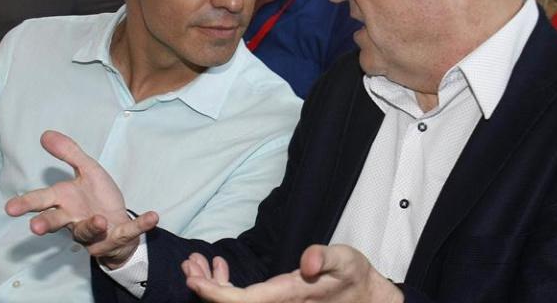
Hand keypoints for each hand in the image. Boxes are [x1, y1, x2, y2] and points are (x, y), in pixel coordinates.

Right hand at [5, 130, 158, 267]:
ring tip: (100, 219)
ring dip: (92, 226)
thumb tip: (45, 133)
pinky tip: (153, 217)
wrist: (118, 223)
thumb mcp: (87, 171)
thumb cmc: (97, 199)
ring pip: (88, 231)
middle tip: (35, 227)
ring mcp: (95, 232)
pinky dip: (140, 226)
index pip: (43, 201)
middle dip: (46, 224)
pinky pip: (127, 233)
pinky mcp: (116, 238)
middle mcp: (75, 219)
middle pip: (57, 222)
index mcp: (65, 201)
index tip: (10, 208)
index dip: (27, 204)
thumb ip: (68, 153)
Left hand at [183, 244, 403, 302]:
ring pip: (235, 302)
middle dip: (205, 287)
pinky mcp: (276, 301)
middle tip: (188, 264)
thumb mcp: (347, 259)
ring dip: (212, 284)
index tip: (193, 281)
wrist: (368, 297)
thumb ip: (328, 258)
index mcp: (289, 295)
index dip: (216, 294)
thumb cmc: (356, 277)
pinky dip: (227, 283)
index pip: (244, 302)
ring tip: (195, 263)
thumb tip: (308, 261)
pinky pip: (244, 298)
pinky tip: (220, 266)